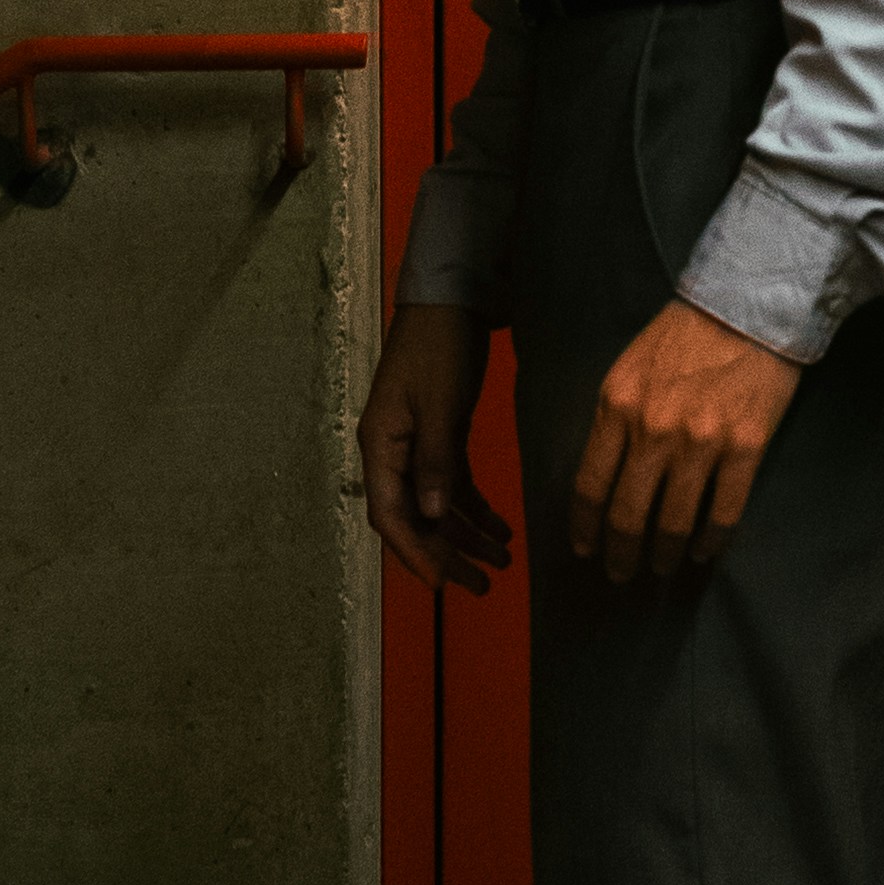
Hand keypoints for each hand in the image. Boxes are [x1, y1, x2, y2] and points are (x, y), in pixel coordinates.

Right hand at [357, 302, 515, 597]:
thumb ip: (436, 461)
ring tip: (502, 563)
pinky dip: (475, 508)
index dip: (417, 555)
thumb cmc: (439, 347)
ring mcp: (415, 445)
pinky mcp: (440, 434)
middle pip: (414, 519)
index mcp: (381, 446)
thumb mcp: (440, 404)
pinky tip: (502, 528)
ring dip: (466, 535)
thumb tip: (431, 517)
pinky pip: (453, 484)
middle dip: (446, 555)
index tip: (446, 586)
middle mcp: (393, 452)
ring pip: (436, 506)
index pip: (391, 516)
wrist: (451, 298)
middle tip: (483, 585)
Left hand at [570, 299, 799, 584]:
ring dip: (665, 554)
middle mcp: (654, 429)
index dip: (585, 527)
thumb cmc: (683, 336)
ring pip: (675, 521)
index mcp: (616, 406)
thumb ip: (614, 420)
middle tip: (621, 574)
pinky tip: (704, 551)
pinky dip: (712, 540)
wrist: (748, 305)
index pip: (590, 485)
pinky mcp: (746, 447)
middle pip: (628, 514)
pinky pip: (724, 511)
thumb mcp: (628, 369)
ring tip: (663, 567)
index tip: (585, 550)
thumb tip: (605, 477)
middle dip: (620, 554)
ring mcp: (702, 441)